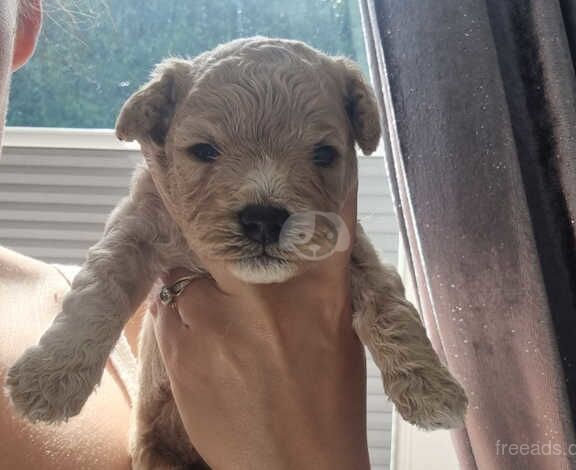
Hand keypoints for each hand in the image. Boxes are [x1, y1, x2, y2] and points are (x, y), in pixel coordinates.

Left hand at [151, 187, 370, 469]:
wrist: (295, 465)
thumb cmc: (327, 401)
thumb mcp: (340, 330)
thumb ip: (317, 277)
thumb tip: (298, 236)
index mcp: (320, 286)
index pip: (315, 209)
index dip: (300, 177)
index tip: (286, 151)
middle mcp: (267, 290)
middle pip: (229, 226)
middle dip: (220, 227)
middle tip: (222, 241)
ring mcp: (218, 316)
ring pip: (191, 274)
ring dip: (201, 291)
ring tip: (226, 330)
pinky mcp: (181, 346)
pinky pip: (171, 310)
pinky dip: (185, 321)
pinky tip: (212, 353)